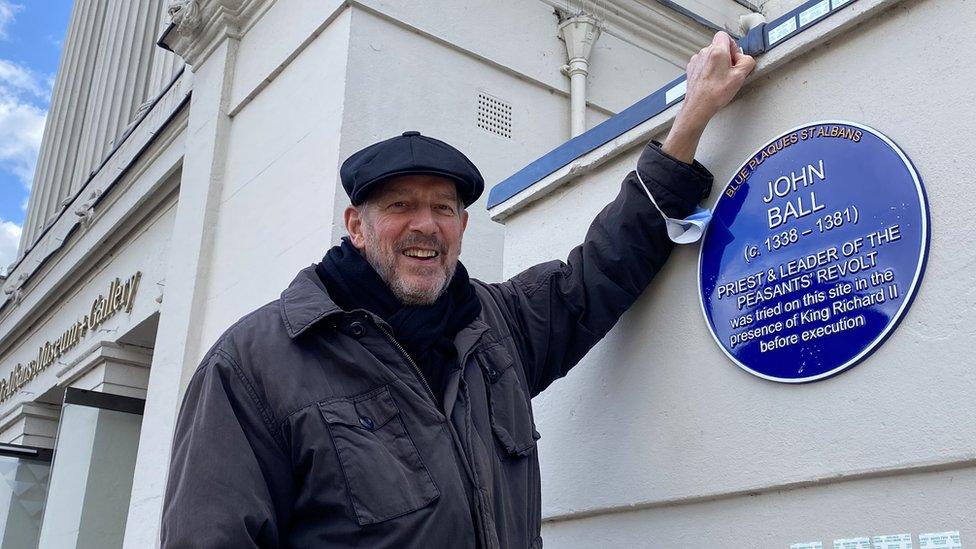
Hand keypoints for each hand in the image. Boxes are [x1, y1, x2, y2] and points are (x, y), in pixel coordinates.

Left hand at [663, 31, 755, 162]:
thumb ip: (747, 61)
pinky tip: (712, 82)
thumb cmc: (715, 94)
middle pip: (718, 46)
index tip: (735, 58)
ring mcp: (696, 61)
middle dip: (727, 56)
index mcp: (716, 51)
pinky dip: (709, 70)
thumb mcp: (740, 76)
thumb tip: (746, 59)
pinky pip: (704, 65)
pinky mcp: (692, 70)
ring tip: (721, 79)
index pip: (725, 35)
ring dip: (717, 64)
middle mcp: (704, 53)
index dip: (733, 45)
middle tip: (730, 71)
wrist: (698, 107)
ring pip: (711, 56)